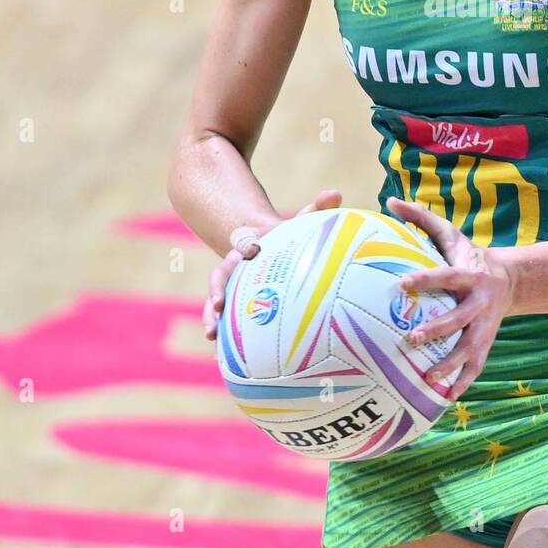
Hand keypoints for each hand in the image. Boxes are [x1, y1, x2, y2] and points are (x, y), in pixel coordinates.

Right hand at [203, 189, 342, 338]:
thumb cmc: (287, 238)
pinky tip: (226, 354)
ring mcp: (232, 287)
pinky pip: (228, 319)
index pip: (242, 246)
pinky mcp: (236, 304)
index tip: (248, 252)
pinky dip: (225, 333)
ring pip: (216, 302)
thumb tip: (336, 192)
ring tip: (210, 335)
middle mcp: (235, 268)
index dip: (244, 249)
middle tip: (216, 306)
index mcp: (248, 248)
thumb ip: (316, 209)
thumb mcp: (300, 223)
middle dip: (215, 292)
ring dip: (211, 316)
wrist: (265, 246)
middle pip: (220, 279)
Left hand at [384, 195, 516, 399]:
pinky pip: (475, 367)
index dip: (427, 279)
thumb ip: (421, 218)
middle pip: (459, 319)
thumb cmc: (468, 255)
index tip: (402, 283)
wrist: (509, 280)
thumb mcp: (450, 234)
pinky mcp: (486, 344)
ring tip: (428, 379)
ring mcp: (484, 326)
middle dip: (437, 329)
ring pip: (469, 349)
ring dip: (449, 365)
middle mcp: (479, 303)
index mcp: (469, 274)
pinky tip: (444, 398)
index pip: (446, 276)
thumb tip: (390, 200)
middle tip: (410, 338)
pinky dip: (462, 383)